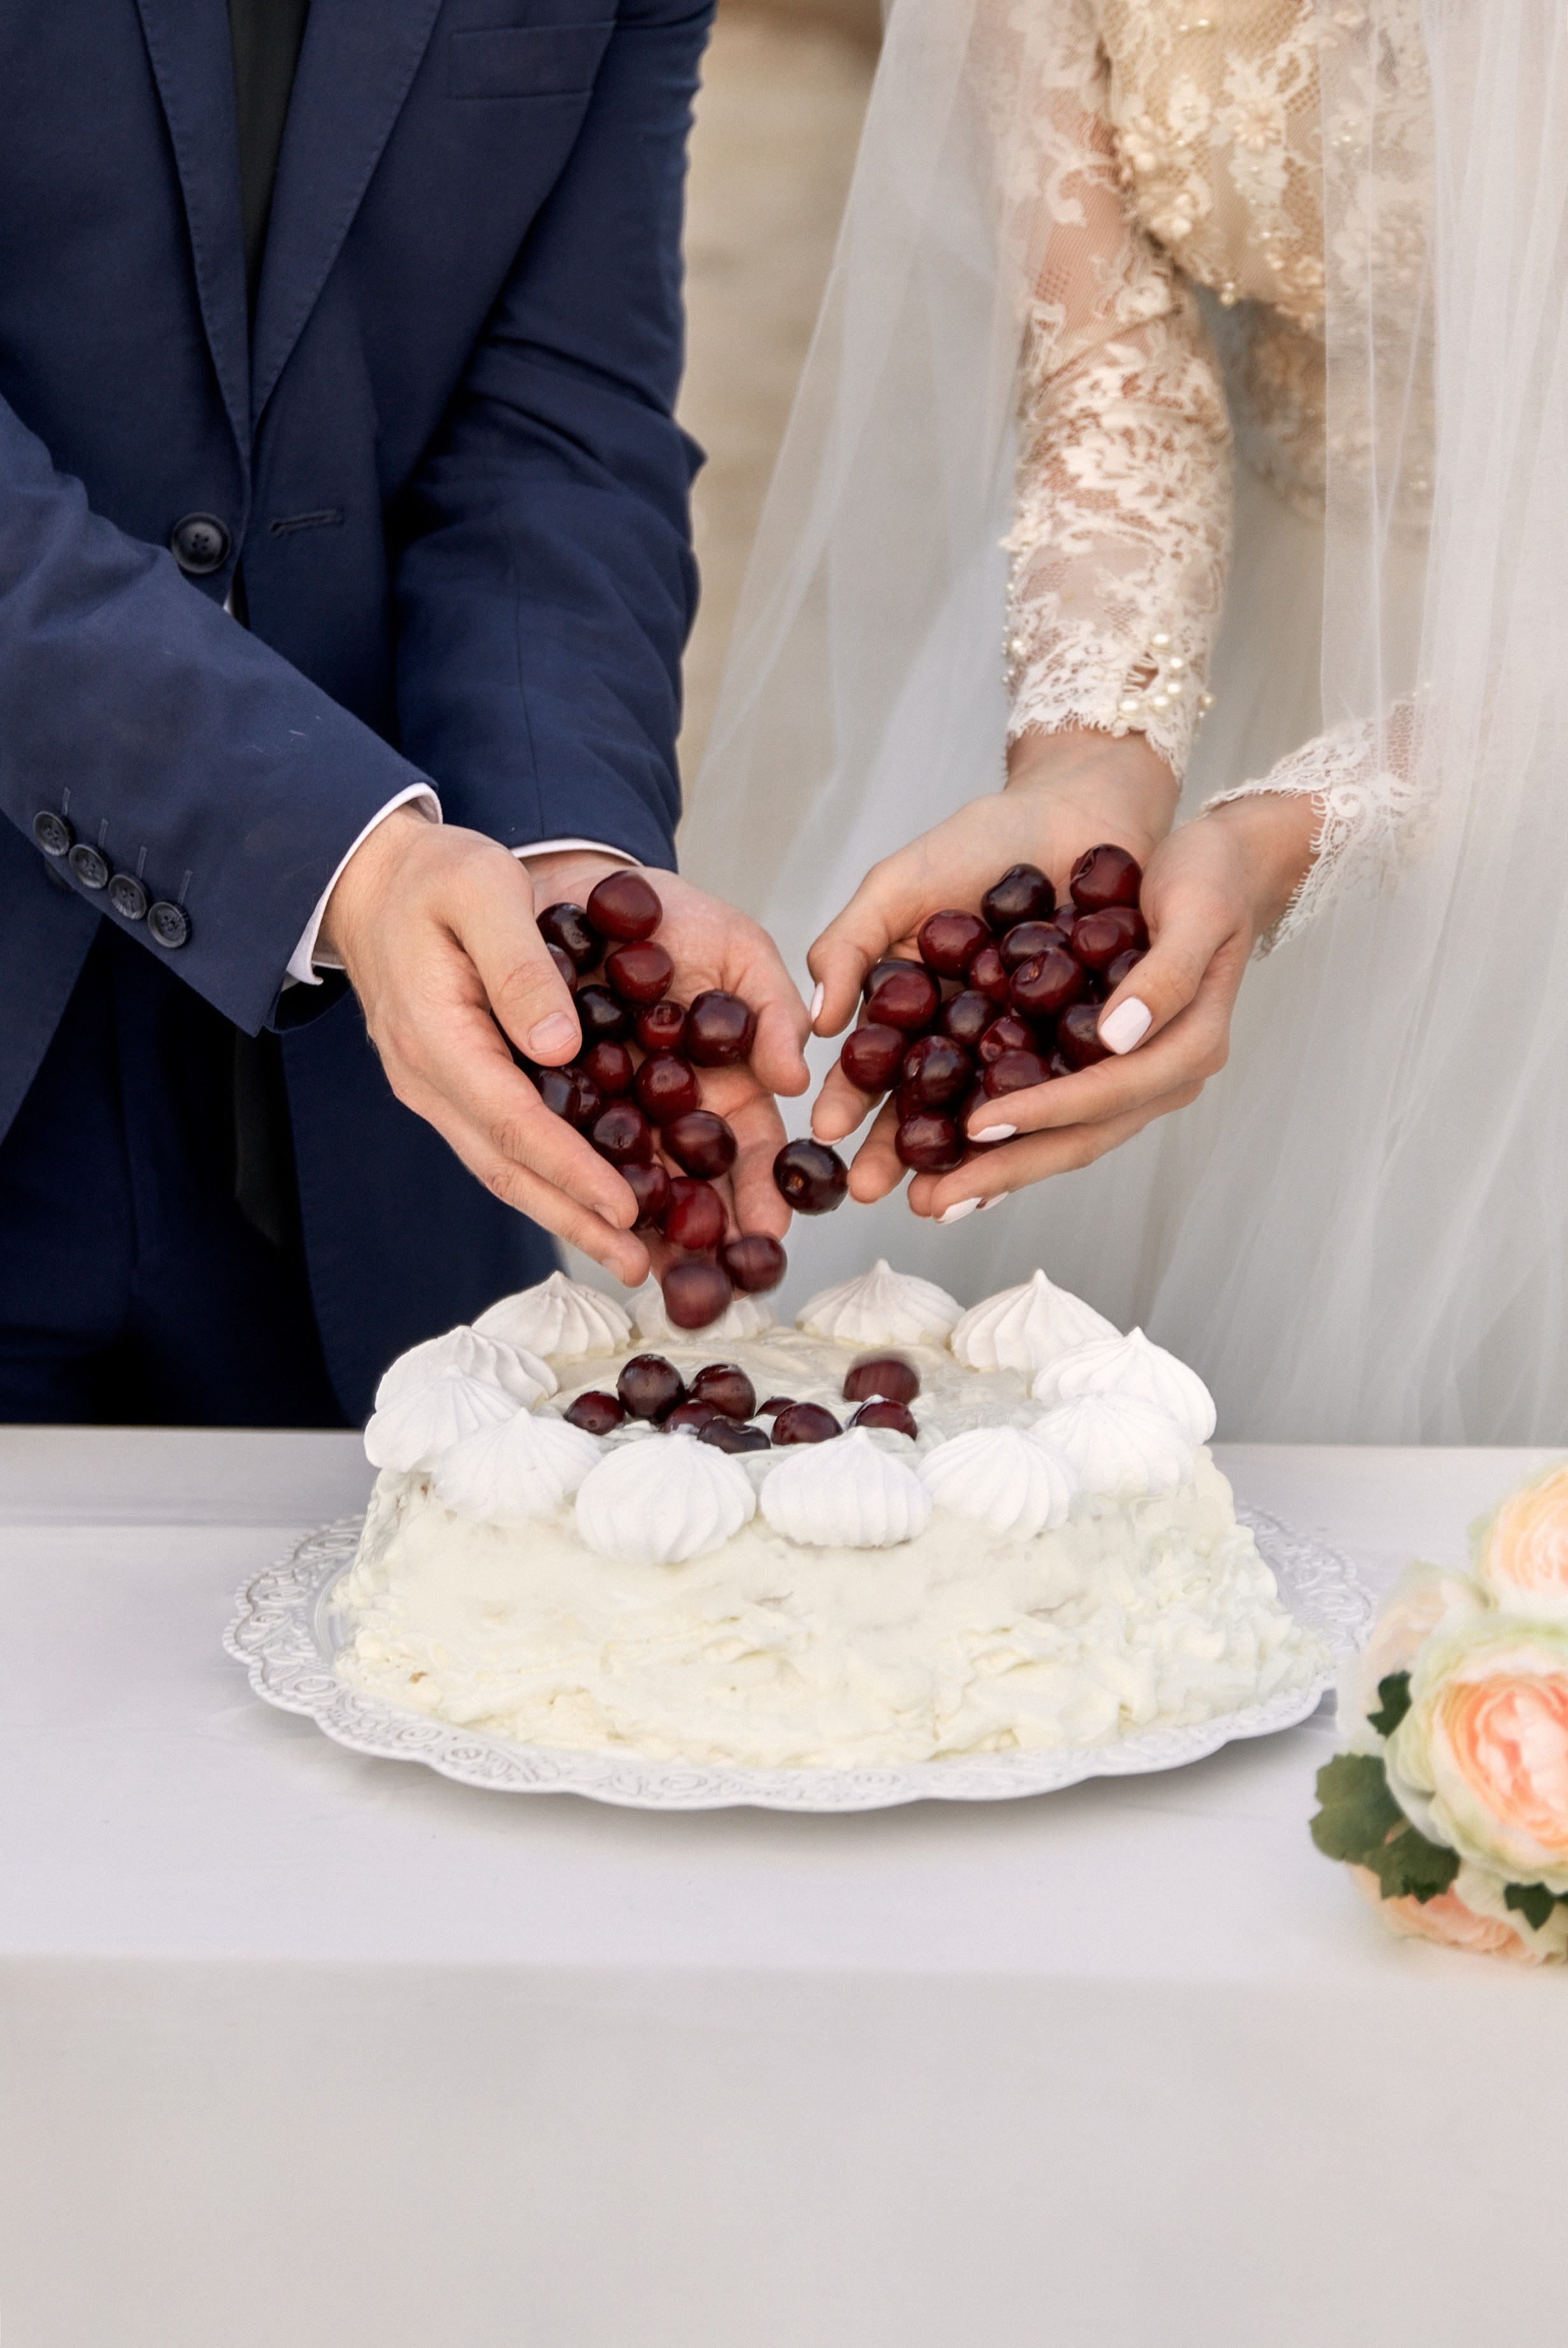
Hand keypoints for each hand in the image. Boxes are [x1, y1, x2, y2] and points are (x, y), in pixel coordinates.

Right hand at [318, 819, 808, 1286]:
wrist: (375, 881)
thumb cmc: (434, 876)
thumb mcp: (481, 889)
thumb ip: (518, 965)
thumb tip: (558, 1047)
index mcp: (436, 1034)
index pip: (510, 1120)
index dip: (571, 1169)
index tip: (625, 1206)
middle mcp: (429, 1079)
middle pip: (506, 1167)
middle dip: (574, 1219)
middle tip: (638, 1265)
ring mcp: (436, 1091)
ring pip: (502, 1168)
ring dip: (564, 1214)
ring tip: (627, 1254)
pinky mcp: (454, 1089)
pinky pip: (502, 1147)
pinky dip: (550, 1182)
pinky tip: (594, 1202)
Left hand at [527, 850, 811, 1278]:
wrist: (565, 876)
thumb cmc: (664, 910)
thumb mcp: (734, 946)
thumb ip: (770, 1006)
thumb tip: (795, 1078)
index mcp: (718, 1077)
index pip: (747, 1146)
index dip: (760, 1188)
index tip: (768, 1231)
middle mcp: (664, 1107)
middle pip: (688, 1182)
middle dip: (701, 1234)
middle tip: (711, 1285)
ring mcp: (606, 1108)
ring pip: (626, 1178)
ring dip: (639, 1226)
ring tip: (649, 1273)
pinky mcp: (546, 1100)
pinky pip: (558, 1148)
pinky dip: (570, 1183)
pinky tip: (581, 1220)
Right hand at [808, 729, 1177, 1157]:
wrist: (1082, 805)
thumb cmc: (982, 838)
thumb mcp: (898, 885)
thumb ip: (850, 944)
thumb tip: (817, 1024)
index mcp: (919, 1010)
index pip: (877, 1066)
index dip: (850, 1100)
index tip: (825, 1133)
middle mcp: (969, 1039)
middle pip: (929, 1104)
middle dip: (899, 1149)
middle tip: (872, 1192)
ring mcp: (1027, 1045)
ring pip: (992, 1107)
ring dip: (964, 1154)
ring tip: (938, 1191)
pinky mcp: (1092, 1043)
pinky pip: (1064, 1085)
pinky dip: (1043, 1115)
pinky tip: (1022, 1144)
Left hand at [843, 792, 1317, 1220]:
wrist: (1224, 863)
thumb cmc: (1212, 878)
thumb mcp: (1198, 911)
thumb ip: (1165, 974)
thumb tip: (1117, 1036)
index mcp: (1188, 1048)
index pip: (1106, 1095)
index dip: (1041, 1113)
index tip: (976, 1126)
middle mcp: (1161, 1077)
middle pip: (1079, 1138)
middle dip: (1004, 1172)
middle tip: (933, 1202)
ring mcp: (1134, 1078)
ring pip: (1062, 1137)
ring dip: (997, 1169)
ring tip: (930, 1195)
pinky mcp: (1105, 1066)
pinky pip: (1053, 1110)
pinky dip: (1007, 1134)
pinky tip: (953, 1148)